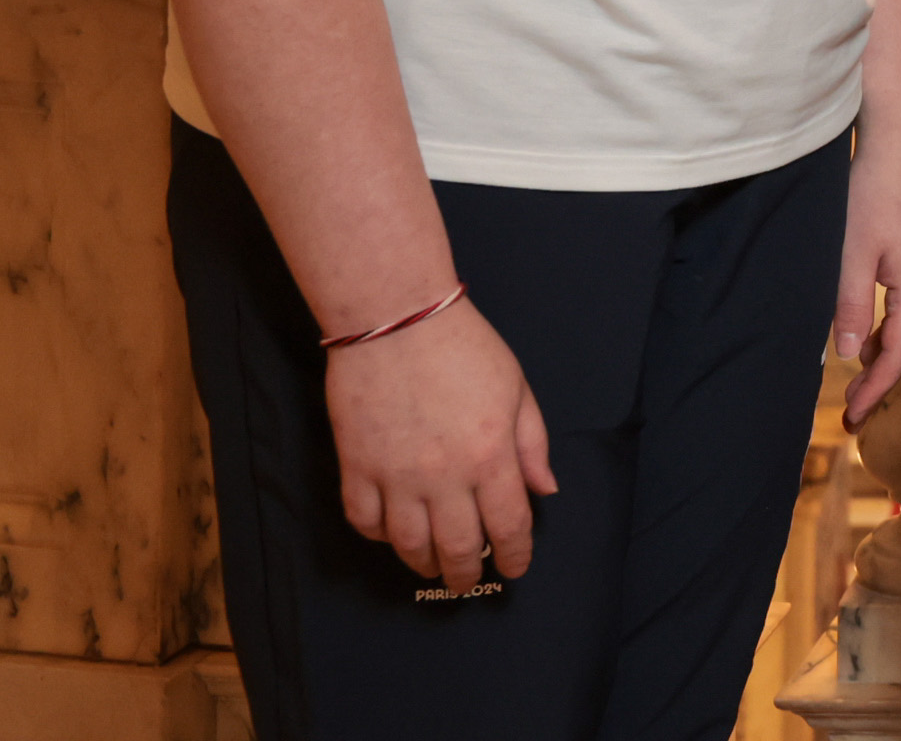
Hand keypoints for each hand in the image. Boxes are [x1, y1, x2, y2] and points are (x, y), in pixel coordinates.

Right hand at [326, 300, 556, 589]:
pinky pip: (365, 521)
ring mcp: (396, 475)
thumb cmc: (464, 347)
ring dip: (425, 564)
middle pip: (458, 546)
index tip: (515, 568)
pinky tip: (393, 535)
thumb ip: (532, 444)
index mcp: (492, 455)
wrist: (396, 319)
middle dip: (468, 573)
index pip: (509, 525)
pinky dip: (380, 537)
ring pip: (409, 545)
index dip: (516, 554)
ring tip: (434, 567)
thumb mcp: (516, 389)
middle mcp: (445, 475)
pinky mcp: (356, 467)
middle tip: (470, 581)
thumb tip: (544, 490)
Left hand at [833, 124, 900, 426]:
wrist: (900, 141)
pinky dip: (888, 324)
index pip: (898, 354)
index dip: (876, 389)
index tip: (854, 419)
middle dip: (881, 378)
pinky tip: (868, 327)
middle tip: (853, 410)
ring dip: (883, 351)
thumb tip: (849, 354)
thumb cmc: (874, 194)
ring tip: (856, 376)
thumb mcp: (852, 255)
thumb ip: (851, 307)